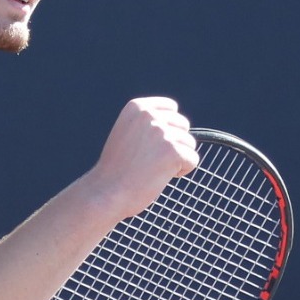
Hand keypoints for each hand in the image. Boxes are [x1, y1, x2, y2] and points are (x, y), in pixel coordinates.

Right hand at [85, 97, 200, 218]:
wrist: (107, 192)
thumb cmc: (117, 169)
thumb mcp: (127, 134)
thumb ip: (148, 124)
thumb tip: (180, 128)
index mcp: (137, 107)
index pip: (171, 108)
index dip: (168, 128)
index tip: (151, 145)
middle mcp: (150, 115)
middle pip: (182, 126)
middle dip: (174, 143)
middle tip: (149, 160)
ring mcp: (162, 133)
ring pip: (189, 143)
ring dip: (177, 159)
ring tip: (153, 168)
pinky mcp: (173, 151)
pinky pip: (192, 159)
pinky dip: (182, 171)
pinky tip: (160, 176)